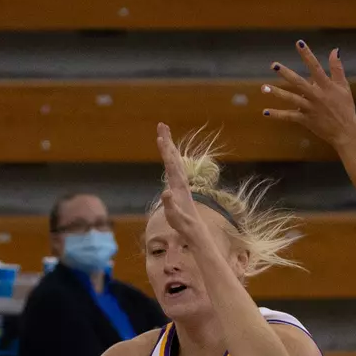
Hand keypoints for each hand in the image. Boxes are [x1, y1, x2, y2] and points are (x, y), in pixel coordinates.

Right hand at [155, 123, 213, 247]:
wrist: (195, 230)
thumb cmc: (183, 224)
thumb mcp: (174, 216)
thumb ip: (170, 204)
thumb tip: (166, 192)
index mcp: (178, 186)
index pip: (171, 165)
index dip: (166, 151)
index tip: (161, 137)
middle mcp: (180, 182)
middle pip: (173, 157)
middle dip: (167, 141)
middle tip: (161, 125)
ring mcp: (181, 184)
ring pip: (174, 161)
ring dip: (169, 146)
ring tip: (163, 134)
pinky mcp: (179, 187)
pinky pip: (174, 167)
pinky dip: (170, 158)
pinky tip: (169, 154)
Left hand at [262, 43, 355, 149]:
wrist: (346, 132)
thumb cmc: (346, 108)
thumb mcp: (344, 86)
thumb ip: (337, 68)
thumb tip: (335, 50)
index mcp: (326, 86)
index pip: (315, 67)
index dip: (307, 55)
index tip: (299, 43)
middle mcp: (316, 96)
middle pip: (299, 82)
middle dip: (286, 73)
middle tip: (274, 65)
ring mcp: (310, 108)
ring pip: (291, 99)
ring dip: (277, 93)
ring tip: (264, 88)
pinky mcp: (306, 120)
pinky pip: (289, 117)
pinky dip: (277, 115)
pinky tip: (265, 112)